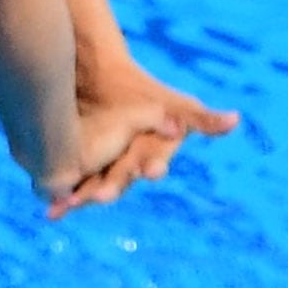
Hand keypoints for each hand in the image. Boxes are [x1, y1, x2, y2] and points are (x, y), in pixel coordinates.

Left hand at [43, 63, 239, 215]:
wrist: (103, 79)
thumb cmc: (143, 94)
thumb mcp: (175, 107)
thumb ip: (202, 119)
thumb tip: (236, 119)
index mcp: (150, 154)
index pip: (151, 163)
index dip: (151, 166)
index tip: (150, 168)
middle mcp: (126, 166)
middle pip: (120, 178)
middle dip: (111, 186)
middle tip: (101, 193)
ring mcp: (102, 167)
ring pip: (93, 186)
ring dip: (83, 196)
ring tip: (70, 203)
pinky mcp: (79, 166)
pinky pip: (72, 184)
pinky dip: (62, 197)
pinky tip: (51, 208)